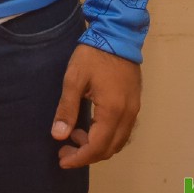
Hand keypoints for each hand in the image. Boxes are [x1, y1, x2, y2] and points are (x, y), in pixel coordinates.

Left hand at [50, 43, 140, 168]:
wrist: (118, 34)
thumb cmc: (93, 55)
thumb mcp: (74, 79)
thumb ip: (66, 108)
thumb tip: (58, 136)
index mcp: (112, 111)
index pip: (97, 147)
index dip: (79, 158)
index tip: (62, 159)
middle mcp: (128, 115)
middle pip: (109, 149)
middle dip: (87, 154)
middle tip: (65, 148)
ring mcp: (134, 110)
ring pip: (118, 141)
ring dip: (97, 145)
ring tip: (75, 134)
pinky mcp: (135, 103)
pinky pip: (123, 131)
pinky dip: (107, 136)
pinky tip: (91, 125)